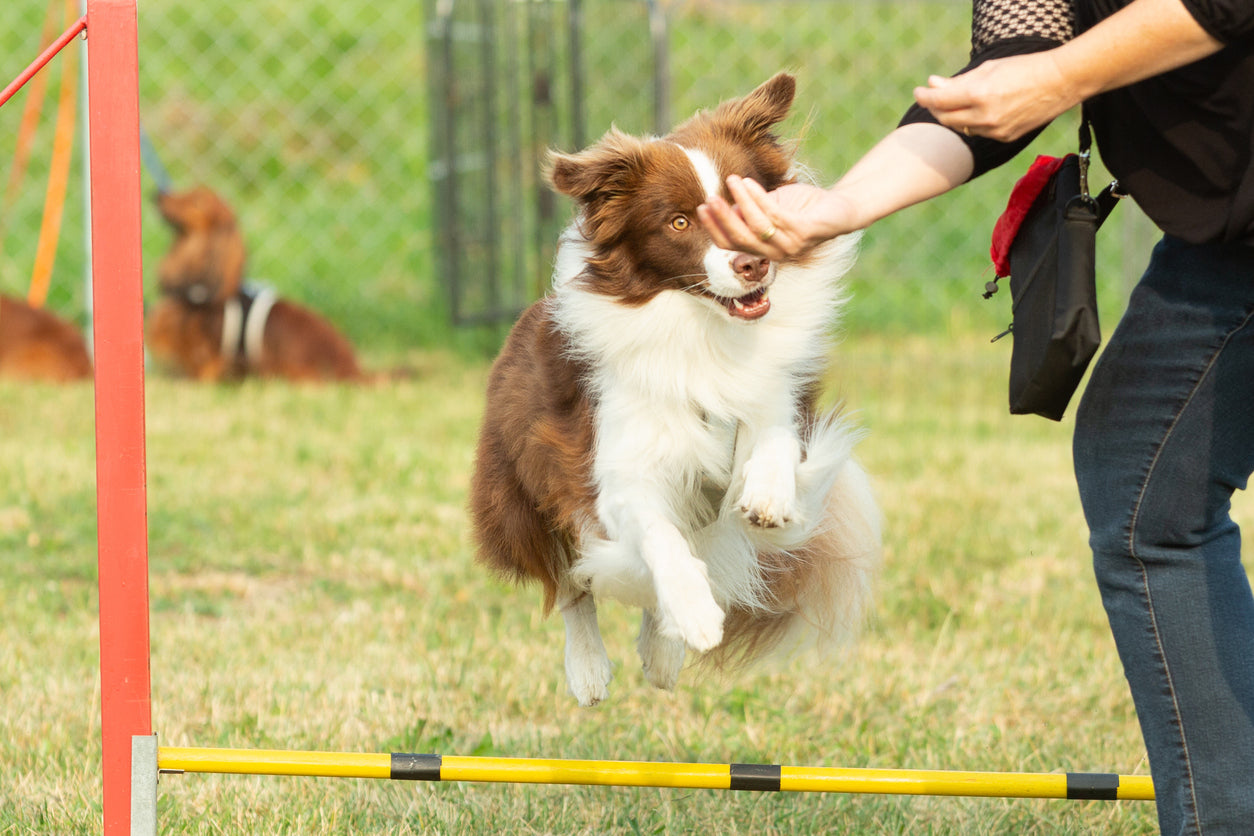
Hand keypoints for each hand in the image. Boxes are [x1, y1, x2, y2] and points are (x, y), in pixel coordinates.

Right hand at [697, 176, 857, 258]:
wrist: (839, 208)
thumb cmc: (801, 208)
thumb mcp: (770, 207)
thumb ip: (748, 210)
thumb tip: (723, 204)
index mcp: (763, 249)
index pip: (731, 245)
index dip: (715, 228)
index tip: (701, 208)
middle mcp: (775, 253)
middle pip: (740, 239)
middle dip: (722, 218)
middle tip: (709, 197)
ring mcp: (790, 246)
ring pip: (756, 226)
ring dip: (741, 202)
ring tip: (732, 180)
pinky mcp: (804, 233)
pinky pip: (775, 216)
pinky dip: (759, 198)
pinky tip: (750, 183)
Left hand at [913, 51, 1078, 141]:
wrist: (1061, 82)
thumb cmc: (1024, 68)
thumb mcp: (988, 68)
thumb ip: (958, 81)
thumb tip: (932, 85)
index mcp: (979, 93)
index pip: (939, 101)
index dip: (924, 97)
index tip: (918, 92)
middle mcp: (985, 115)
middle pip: (945, 118)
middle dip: (934, 108)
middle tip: (932, 98)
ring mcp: (995, 130)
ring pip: (961, 127)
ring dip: (952, 116)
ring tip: (954, 102)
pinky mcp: (1004, 137)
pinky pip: (978, 133)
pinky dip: (972, 122)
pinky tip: (977, 111)